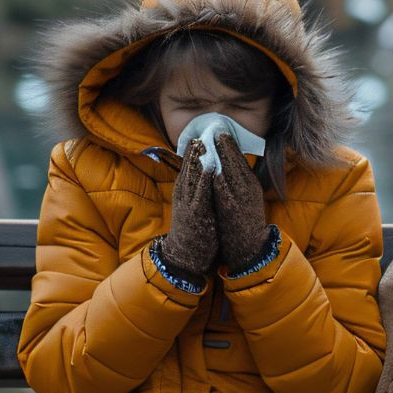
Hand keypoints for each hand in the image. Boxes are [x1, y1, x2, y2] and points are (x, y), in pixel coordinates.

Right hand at [161, 139, 217, 280]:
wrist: (185, 257)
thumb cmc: (193, 233)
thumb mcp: (194, 210)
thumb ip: (197, 195)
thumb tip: (204, 182)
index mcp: (184, 196)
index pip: (187, 171)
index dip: (192, 156)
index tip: (198, 139)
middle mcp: (183, 197)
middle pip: (187, 170)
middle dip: (193, 153)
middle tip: (199, 134)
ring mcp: (188, 205)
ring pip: (192, 178)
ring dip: (196, 160)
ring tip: (202, 143)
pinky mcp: (196, 214)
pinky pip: (201, 193)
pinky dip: (205, 178)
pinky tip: (209, 166)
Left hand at [211, 133, 269, 269]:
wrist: (249, 248)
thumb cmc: (245, 223)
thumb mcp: (247, 199)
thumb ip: (240, 183)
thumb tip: (230, 168)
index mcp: (252, 185)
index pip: (241, 161)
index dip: (231, 145)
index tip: (223, 131)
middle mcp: (247, 188)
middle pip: (236, 161)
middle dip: (226, 144)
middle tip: (217, 128)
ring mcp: (239, 197)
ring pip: (228, 170)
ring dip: (219, 154)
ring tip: (210, 140)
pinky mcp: (229, 206)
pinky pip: (220, 186)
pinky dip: (214, 174)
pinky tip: (207, 164)